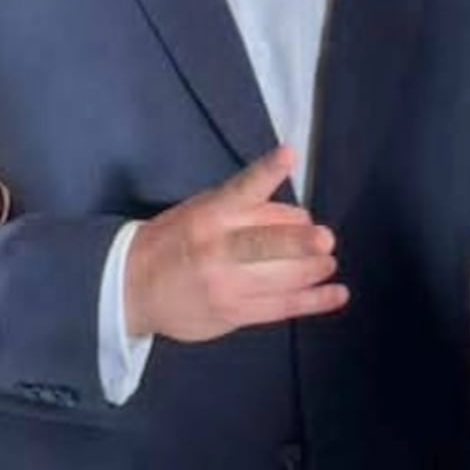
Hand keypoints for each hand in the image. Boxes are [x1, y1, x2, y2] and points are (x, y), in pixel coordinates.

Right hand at [121, 147, 347, 343]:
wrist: (132, 288)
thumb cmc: (174, 242)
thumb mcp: (198, 213)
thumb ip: (244, 212)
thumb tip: (299, 217)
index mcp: (207, 216)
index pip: (241, 190)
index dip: (266, 172)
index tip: (288, 155)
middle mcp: (217, 249)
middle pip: (265, 243)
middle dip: (300, 242)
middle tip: (324, 239)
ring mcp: (226, 285)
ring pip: (281, 277)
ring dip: (313, 269)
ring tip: (328, 262)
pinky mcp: (234, 314)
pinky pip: (281, 307)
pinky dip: (314, 301)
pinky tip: (337, 293)